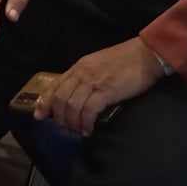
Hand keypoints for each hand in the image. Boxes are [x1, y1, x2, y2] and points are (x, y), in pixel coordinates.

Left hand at [34, 38, 167, 135]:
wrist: (146, 54)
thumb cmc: (126, 61)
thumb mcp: (98, 65)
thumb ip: (86, 77)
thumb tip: (76, 95)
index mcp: (79, 67)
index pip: (55, 85)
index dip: (44, 102)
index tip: (39, 115)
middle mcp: (81, 73)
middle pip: (59, 98)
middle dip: (59, 117)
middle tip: (65, 128)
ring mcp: (93, 81)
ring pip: (71, 106)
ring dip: (72, 122)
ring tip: (78, 130)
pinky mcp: (105, 91)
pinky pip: (88, 110)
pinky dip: (85, 123)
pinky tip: (89, 130)